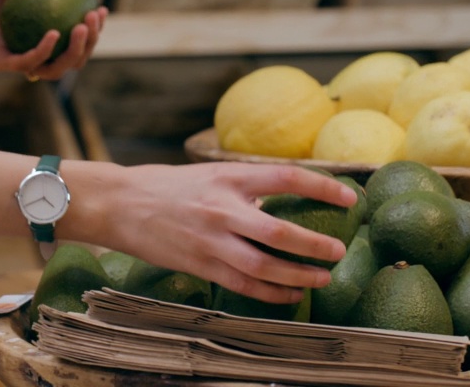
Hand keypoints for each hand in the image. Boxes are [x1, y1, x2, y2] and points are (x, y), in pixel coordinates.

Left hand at [0, 0, 107, 78]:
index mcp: (32, 27)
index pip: (70, 31)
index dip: (91, 24)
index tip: (100, 8)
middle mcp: (28, 45)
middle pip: (71, 53)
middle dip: (92, 39)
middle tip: (95, 18)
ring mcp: (16, 57)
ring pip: (57, 65)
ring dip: (76, 51)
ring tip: (83, 28)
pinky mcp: (0, 64)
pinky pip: (30, 62)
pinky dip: (45, 50)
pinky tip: (55, 33)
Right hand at [96, 163, 356, 303]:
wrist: (120, 203)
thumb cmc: (165, 185)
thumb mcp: (208, 174)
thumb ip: (242, 188)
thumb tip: (280, 200)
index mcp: (229, 178)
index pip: (287, 178)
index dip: (324, 186)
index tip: (350, 197)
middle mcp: (223, 209)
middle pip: (281, 231)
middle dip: (316, 245)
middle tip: (338, 251)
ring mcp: (211, 240)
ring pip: (265, 265)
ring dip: (299, 275)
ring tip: (322, 278)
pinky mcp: (199, 263)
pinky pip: (243, 284)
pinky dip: (271, 293)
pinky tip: (289, 294)